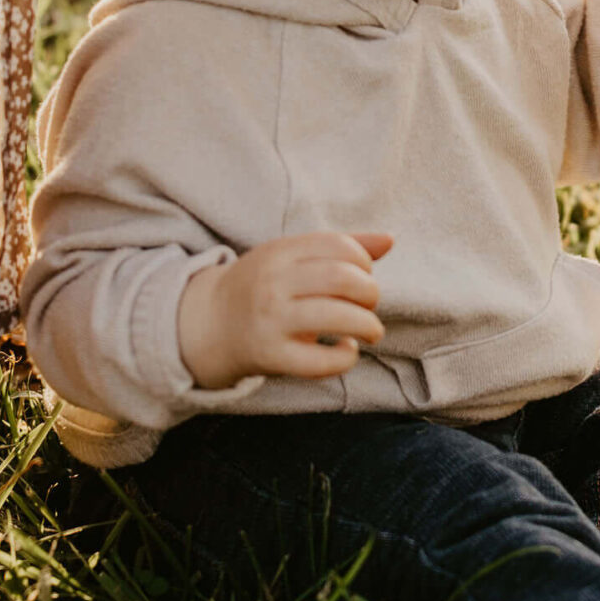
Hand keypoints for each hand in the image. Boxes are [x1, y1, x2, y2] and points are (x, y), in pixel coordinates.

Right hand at [178, 232, 392, 390]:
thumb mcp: (291, 258)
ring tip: (370, 330)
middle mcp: (273, 283)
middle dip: (370, 293)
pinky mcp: (272, 356)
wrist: (209, 324)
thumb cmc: (263, 287)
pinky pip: (322, 360)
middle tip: (368, 304)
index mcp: (279, 252)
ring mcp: (271, 320)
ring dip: (368, 325)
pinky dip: (346, 356)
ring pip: (338, 317)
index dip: (364, 262)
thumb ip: (340, 247)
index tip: (363, 276)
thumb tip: (390, 239)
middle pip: (342, 278)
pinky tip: (346, 349)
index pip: (338, 245)